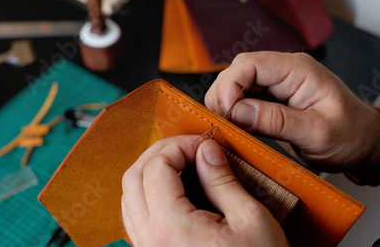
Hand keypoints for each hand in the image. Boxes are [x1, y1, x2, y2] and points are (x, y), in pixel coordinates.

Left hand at [121, 135, 287, 246]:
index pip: (157, 168)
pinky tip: (173, 189)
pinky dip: (148, 193)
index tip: (201, 142)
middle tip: (188, 145)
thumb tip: (206, 150)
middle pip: (134, 178)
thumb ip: (223, 180)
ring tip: (180, 163)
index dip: (178, 146)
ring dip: (150, 171)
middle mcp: (150, 240)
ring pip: (128, 197)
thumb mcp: (250, 220)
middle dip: (160, 152)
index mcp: (172, 228)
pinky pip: (135, 216)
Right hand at [205, 51, 379, 173]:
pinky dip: (235, 113)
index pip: (251, 64)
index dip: (231, 84)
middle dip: (224, 95)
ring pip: (238, 85)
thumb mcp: (316, 133)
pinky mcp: (274, 98)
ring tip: (227, 128)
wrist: (365, 142)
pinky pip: (246, 99)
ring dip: (227, 105)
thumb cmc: (351, 135)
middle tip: (222, 124)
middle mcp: (285, 71)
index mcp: (298, 70)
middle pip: (239, 72)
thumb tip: (237, 112)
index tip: (226, 112)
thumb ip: (277, 121)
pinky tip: (235, 128)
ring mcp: (278, 84)